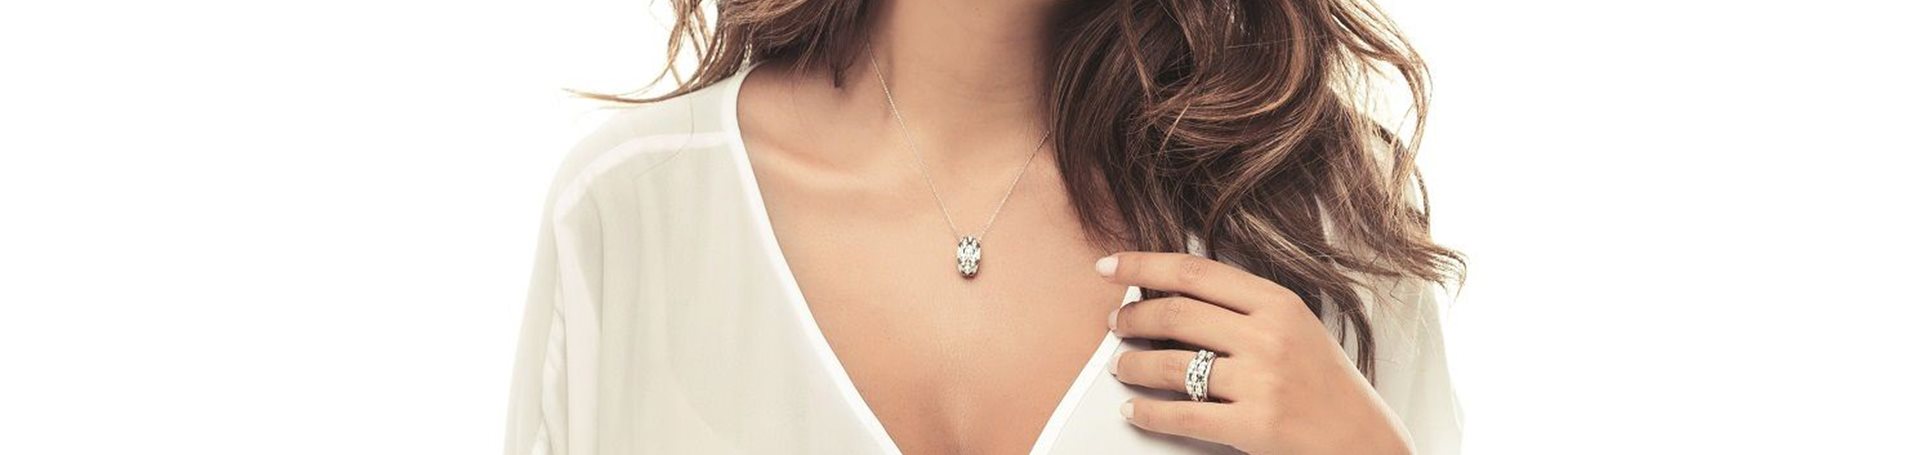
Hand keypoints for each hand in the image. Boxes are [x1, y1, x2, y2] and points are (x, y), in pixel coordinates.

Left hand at [1097, 252, 1412, 454]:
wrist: (1363, 440)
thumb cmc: (1325, 384)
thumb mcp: (1295, 327)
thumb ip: (1244, 308)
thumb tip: (1174, 294)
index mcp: (1279, 303)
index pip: (1195, 271)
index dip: (1143, 265)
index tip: (1110, 267)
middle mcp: (1269, 337)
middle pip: (1176, 314)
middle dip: (1131, 318)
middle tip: (1115, 323)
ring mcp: (1261, 382)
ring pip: (1172, 365)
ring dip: (1133, 365)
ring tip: (1120, 366)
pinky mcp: (1254, 426)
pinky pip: (1182, 416)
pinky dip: (1148, 413)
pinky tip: (1134, 410)